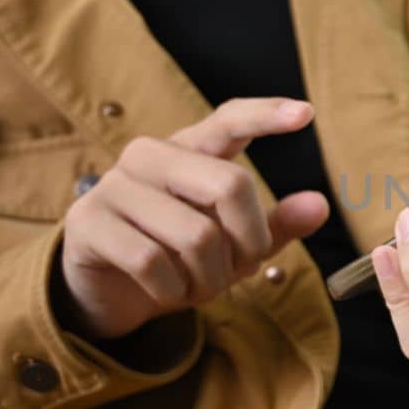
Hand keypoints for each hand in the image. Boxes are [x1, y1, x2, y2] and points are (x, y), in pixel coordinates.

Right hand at [55, 98, 330, 339]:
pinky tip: (167, 293)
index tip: (307, 114)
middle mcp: (149, 156)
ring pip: (196, 235)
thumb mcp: (230, 245)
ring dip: (210, 278)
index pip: (228, 121)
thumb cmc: (175, 259)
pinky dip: (172, 291)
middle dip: (248, 242)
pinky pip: (153, 263)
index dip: (266, 115)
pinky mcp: (88, 223)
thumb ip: (272, 225)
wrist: (105, 294)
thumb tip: (319, 205)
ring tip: (199, 287)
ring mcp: (114, 186)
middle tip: (240, 269)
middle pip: (229, 185)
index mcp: (188, 150)